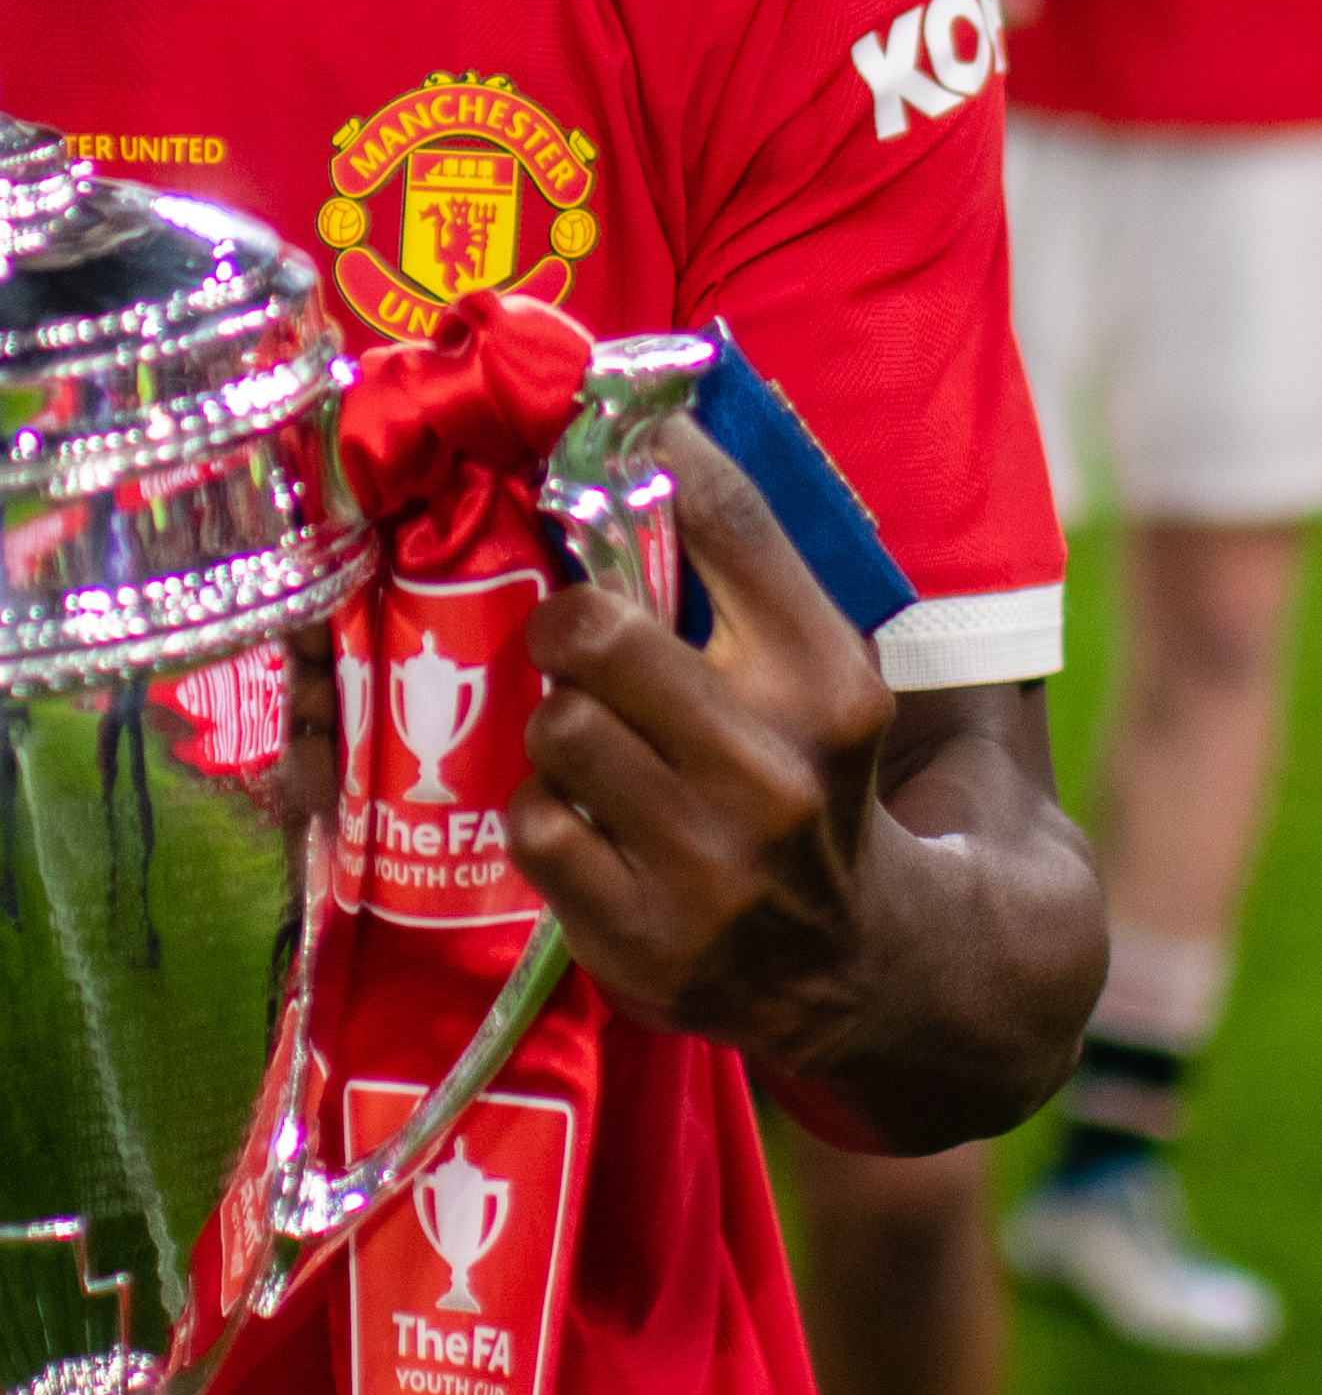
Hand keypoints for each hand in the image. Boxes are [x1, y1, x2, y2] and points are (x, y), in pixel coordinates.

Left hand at [508, 421, 894, 1071]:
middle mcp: (774, 777)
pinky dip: (550, 816)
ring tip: (601, 745)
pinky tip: (598, 828)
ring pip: (556, 728)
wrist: (860, 970)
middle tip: (574, 634)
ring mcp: (706, 870)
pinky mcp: (642, 943)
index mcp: (830, 688)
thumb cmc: (810, 779)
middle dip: (568, 622)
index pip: (728, 523)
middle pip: (596, 632)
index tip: (625, 431)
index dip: (659, 455)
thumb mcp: (817, 672)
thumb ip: (744, 567)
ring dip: (562, 727)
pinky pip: (534, 824)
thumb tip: (651, 424)